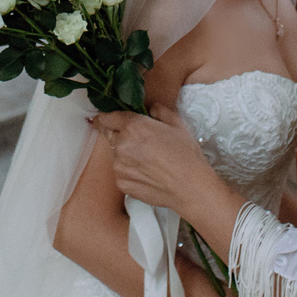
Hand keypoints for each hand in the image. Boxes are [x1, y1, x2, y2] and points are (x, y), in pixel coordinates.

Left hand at [93, 106, 225, 218]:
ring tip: (147, 160)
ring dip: (125, 154)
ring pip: (115, 154)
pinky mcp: (121, 183)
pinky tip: (147, 173)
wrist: (189, 187)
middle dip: (118, 134)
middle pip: (109, 134)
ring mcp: (119, 166)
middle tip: (137, 140)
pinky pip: (120, 172)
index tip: (109, 119)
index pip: (107, 117)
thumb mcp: (177, 124)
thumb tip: (151, 109)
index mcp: (133, 127)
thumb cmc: (186, 156)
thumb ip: (159, 111)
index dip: (108, 117)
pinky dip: (129, 171)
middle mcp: (121, 145)